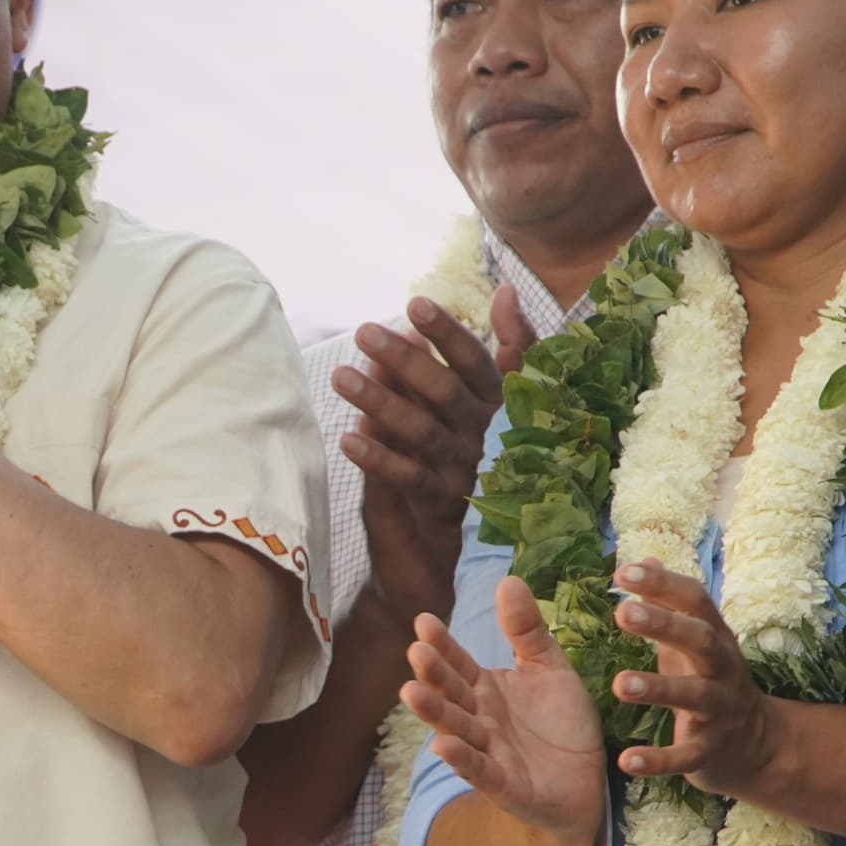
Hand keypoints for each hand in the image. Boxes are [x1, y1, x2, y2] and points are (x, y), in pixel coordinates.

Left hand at [341, 286, 514, 619]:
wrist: (443, 552)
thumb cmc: (454, 462)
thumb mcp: (466, 405)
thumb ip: (483, 353)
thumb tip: (504, 293)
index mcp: (495, 409)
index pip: (476, 363)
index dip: (449, 334)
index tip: (415, 304)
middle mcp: (484, 438)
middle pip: (448, 394)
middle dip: (407, 361)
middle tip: (365, 333)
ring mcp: (462, 473)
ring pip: (424, 433)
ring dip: (382, 402)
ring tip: (341, 376)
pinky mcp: (438, 507)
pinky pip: (408, 478)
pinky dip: (378, 457)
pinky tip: (348, 437)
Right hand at [402, 575, 609, 841]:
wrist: (585, 784)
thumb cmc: (561, 725)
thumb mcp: (549, 670)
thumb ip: (527, 631)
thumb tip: (507, 579)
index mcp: (486, 689)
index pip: (458, 663)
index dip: (443, 644)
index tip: (424, 620)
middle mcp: (479, 718)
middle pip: (451, 694)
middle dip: (433, 675)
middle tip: (417, 651)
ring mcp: (487, 752)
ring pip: (456, 729)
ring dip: (434, 713)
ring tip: (411, 693)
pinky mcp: (502, 784)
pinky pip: (478, 770)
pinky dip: (460, 759)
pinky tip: (442, 745)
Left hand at [609, 561, 779, 794]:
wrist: (757, 746)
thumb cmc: (711, 682)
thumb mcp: (695, 641)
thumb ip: (668, 604)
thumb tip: (644, 559)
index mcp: (715, 637)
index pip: (695, 601)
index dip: (663, 585)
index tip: (624, 572)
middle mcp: (723, 669)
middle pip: (700, 641)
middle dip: (665, 625)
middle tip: (622, 612)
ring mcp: (720, 710)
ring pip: (694, 696)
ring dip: (658, 688)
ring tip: (620, 684)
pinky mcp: (711, 751)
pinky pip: (685, 756)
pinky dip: (659, 760)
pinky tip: (627, 760)